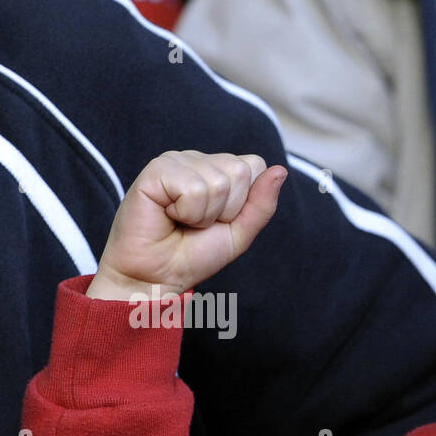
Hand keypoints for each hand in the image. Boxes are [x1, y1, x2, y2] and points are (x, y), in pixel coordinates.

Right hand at [86, 150, 285, 300]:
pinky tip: (168, 214)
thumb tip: (280, 170)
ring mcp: (176, 161)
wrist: (159, 275)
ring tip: (183, 220)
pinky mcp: (156, 170)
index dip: (244, 201)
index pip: (254, 165)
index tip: (221, 219)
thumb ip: (262, 204)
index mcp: (218, 169)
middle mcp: (197, 159)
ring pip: (218, 182)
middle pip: (240, 171)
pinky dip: (187, 212)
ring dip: (205, 214)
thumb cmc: (195, 254)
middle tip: (199, 222)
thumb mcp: (240, 233)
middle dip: (227, 209)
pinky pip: (193, 189)